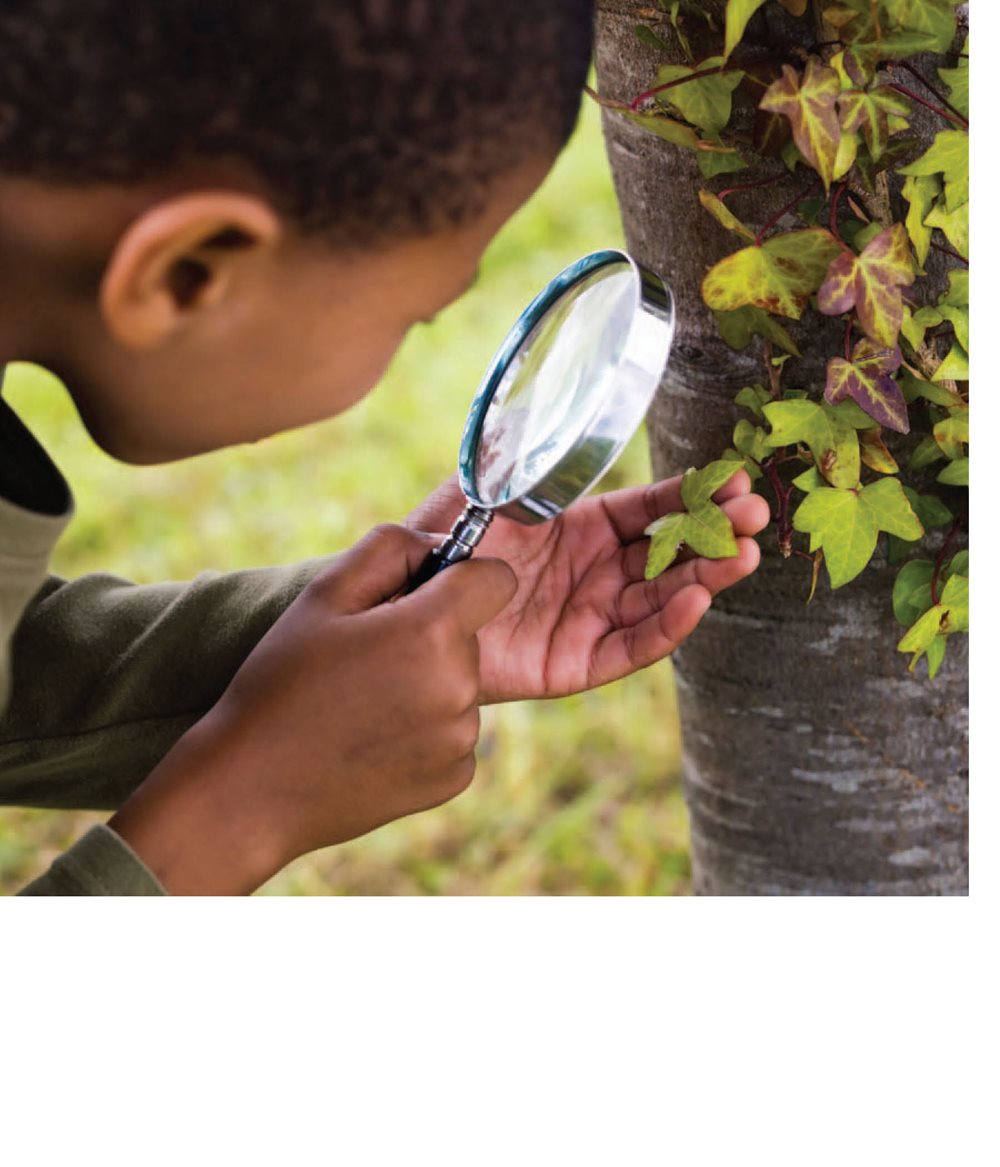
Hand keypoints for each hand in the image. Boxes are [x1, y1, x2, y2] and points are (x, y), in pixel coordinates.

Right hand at [110, 525, 515, 892]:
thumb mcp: (323, 596)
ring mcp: (460, 738)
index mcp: (431, 632)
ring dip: (426, 683)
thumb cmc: (281, 685)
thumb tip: (442, 545)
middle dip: (431, 634)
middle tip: (366, 658)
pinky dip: (424, 730)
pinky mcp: (454, 777)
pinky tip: (372, 739)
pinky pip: (454, 732)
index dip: (461, 578)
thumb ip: (391, 548)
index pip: (497, 579)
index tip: (423, 593)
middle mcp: (459, 686)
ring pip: (461, 683)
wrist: (252, 790)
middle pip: (471, 635)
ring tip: (362, 703)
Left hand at [408, 471, 769, 702]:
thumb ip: (516, 456)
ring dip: (706, 578)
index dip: (693, 496)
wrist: (401, 614)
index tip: (734, 480)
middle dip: (716, 535)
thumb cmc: (438, 547)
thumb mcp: (479, 492)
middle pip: (671, 554)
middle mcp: (596, 572)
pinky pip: (629, 649)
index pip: (651, 510)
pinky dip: (665, 628)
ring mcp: (590, 618)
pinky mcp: (575, 664)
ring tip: (741, 554)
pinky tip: (694, 600)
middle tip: (755, 517)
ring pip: (662, 600)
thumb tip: (543, 402)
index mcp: (582, 527)